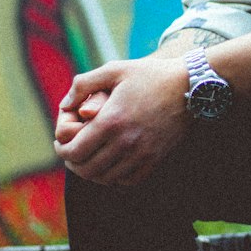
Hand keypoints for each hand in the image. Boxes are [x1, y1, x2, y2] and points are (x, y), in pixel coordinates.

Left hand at [53, 58, 188, 185]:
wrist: (191, 87)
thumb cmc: (151, 75)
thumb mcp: (115, 69)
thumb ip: (84, 84)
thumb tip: (64, 105)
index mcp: (111, 120)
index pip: (74, 151)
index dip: (62, 150)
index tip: (60, 144)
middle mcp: (125, 142)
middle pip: (87, 169)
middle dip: (73, 164)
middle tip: (71, 154)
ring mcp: (142, 154)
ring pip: (106, 178)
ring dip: (92, 173)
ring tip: (89, 160)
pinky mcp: (155, 160)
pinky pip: (128, 181)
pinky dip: (114, 178)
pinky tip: (111, 166)